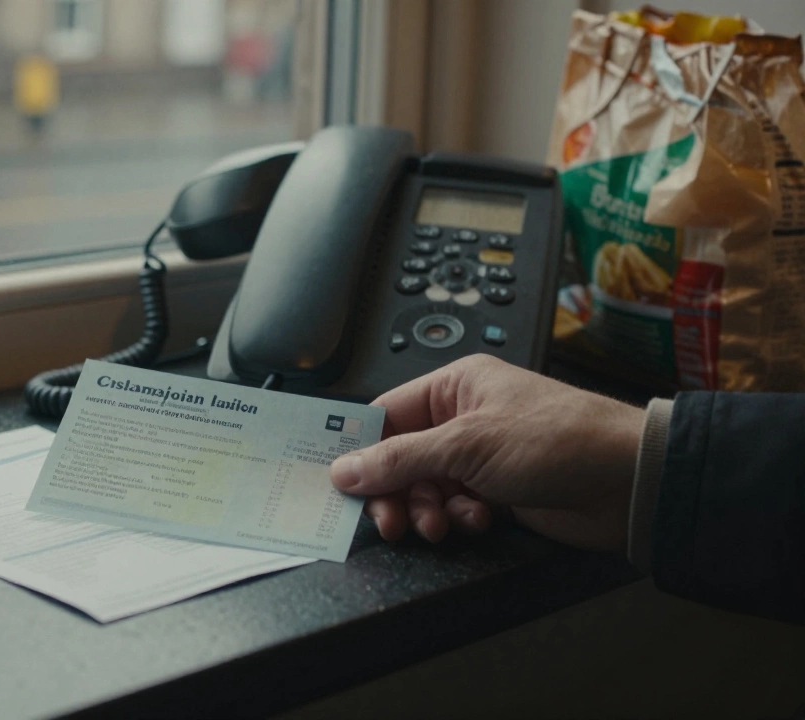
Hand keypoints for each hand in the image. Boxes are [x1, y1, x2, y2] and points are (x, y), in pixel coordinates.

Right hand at [330, 355, 643, 550]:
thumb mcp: (467, 445)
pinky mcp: (497, 492)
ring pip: (425, 489)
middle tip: (390, 522)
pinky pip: (454, 508)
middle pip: (400, 459)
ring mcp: (480, 457)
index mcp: (453, 387)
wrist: (628, 482)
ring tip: (439, 525)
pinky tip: (477, 521)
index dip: (361, 450)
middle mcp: (463, 418)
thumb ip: (400, 460)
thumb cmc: (559, 439)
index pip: (385, 416)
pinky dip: (458, 519)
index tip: (340, 482)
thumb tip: (345, 469)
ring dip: (426, 512)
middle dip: (394, 493)